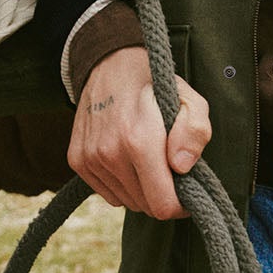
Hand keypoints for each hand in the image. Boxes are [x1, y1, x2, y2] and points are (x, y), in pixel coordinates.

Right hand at [67, 45, 210, 219]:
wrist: (109, 65)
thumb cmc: (156, 85)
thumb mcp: (190, 100)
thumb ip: (195, 133)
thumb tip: (181, 167)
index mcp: (140, 140)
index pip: (162, 204)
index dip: (181, 206)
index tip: (188, 191)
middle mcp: (109, 153)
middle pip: (146, 207)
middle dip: (163, 194)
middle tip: (170, 170)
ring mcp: (90, 158)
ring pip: (127, 202)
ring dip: (142, 190)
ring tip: (148, 160)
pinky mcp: (77, 160)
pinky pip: (109, 194)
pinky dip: (123, 184)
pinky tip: (128, 159)